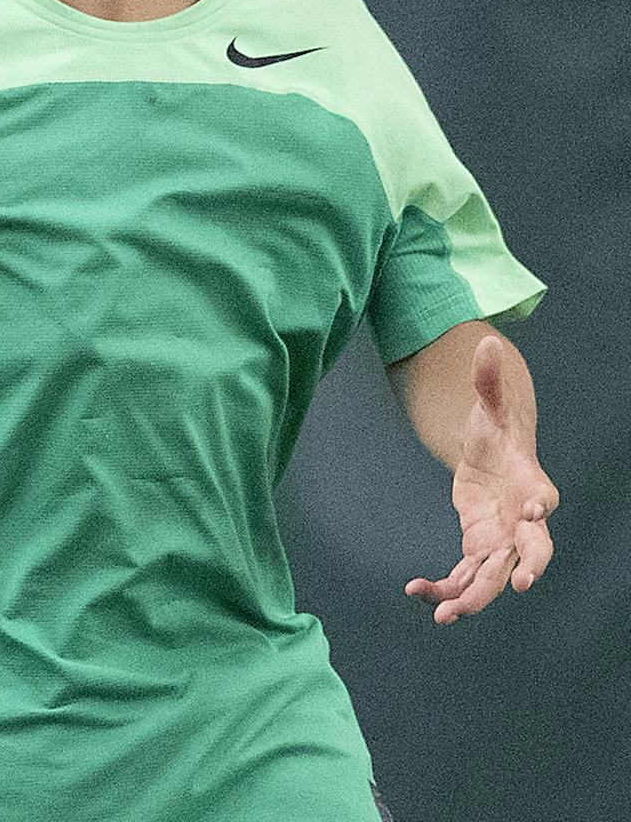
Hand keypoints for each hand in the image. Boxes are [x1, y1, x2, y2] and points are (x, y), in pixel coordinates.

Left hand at [404, 333, 559, 623]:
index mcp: (528, 482)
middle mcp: (521, 519)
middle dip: (522, 567)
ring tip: (442, 615)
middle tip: (516, 586)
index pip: (541, 497)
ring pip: (492, 574)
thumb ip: (487, 381)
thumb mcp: (488, 407)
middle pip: (530, 550)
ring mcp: (500, 538)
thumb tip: (485, 342)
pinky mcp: (478, 547)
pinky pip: (465, 575)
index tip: (536, 514)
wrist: (492, 455)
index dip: (540, 507)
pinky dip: (446, 587)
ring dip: (472, 596)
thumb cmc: (496, 430)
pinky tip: (416, 594)